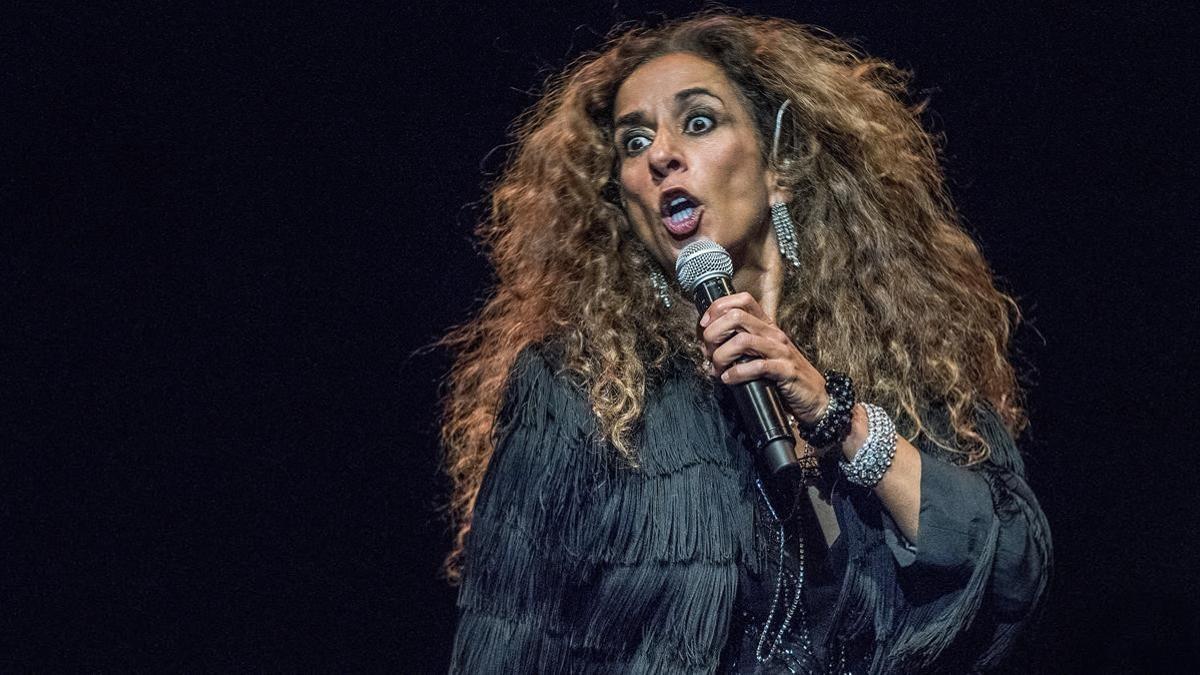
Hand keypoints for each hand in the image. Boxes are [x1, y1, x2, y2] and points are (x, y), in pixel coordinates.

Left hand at [699, 292, 828, 424]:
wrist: (814, 396)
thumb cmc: (784, 375)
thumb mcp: (761, 354)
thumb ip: (739, 346)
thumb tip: (709, 347)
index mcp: (767, 326)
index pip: (742, 300)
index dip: (718, 307)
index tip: (705, 325)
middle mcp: (773, 334)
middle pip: (736, 317)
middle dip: (714, 333)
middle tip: (708, 351)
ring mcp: (780, 351)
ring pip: (742, 341)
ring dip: (722, 356)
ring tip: (717, 368)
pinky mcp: (785, 370)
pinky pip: (756, 366)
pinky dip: (736, 374)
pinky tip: (729, 379)